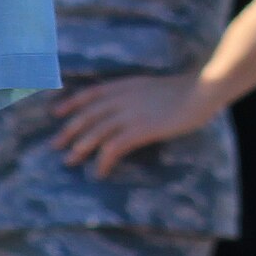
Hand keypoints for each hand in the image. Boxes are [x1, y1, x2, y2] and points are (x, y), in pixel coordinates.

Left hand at [51, 73, 220, 178]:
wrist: (201, 90)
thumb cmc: (183, 90)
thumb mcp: (151, 86)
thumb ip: (135, 93)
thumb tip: (123, 105)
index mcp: (125, 85)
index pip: (90, 93)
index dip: (71, 103)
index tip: (56, 113)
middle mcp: (123, 97)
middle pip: (88, 114)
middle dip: (69, 130)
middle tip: (55, 145)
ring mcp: (131, 113)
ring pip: (97, 131)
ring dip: (81, 146)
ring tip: (70, 161)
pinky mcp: (142, 129)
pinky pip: (114, 147)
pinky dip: (103, 160)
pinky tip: (100, 171)